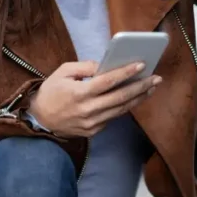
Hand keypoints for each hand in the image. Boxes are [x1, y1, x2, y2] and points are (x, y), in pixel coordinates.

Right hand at [27, 61, 161, 137]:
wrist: (39, 120)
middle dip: (141, 87)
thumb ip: (85, 68)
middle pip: (120, 98)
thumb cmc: (51, 92)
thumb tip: (106, 66)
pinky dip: (125, 106)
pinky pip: (113, 117)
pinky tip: (135, 97)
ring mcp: (92, 123)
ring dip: (138, 98)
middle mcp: (87, 110)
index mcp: (79, 93)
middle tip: (156, 78)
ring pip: (121, 110)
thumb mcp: (63, 72)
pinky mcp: (93, 131)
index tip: (141, 65)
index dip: (125, 73)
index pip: (107, 82)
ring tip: (151, 87)